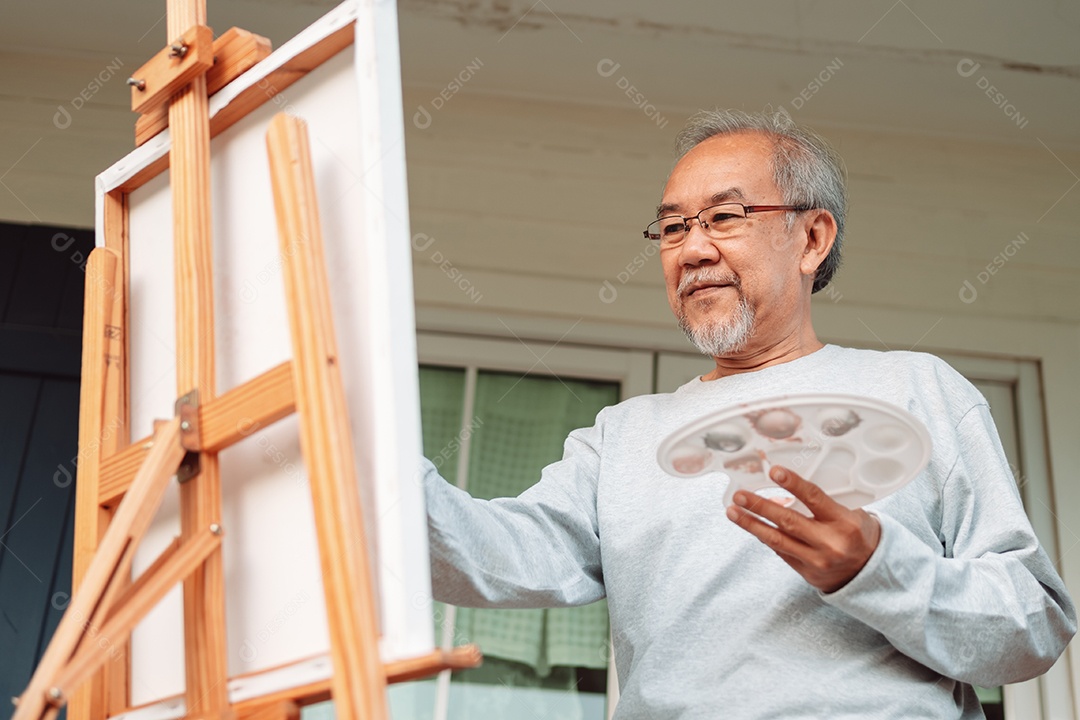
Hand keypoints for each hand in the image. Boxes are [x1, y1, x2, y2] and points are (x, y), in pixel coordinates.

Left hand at [725, 466, 880, 592]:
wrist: (869, 573)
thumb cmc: (857, 534)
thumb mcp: (851, 513)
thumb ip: (823, 503)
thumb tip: (784, 489)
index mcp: (844, 522)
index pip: (815, 498)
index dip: (793, 484)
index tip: (774, 472)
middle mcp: (830, 543)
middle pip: (788, 521)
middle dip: (760, 506)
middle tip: (739, 495)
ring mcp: (816, 560)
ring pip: (777, 540)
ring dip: (751, 524)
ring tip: (732, 511)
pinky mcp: (806, 572)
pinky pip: (779, 551)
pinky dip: (764, 536)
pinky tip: (750, 524)